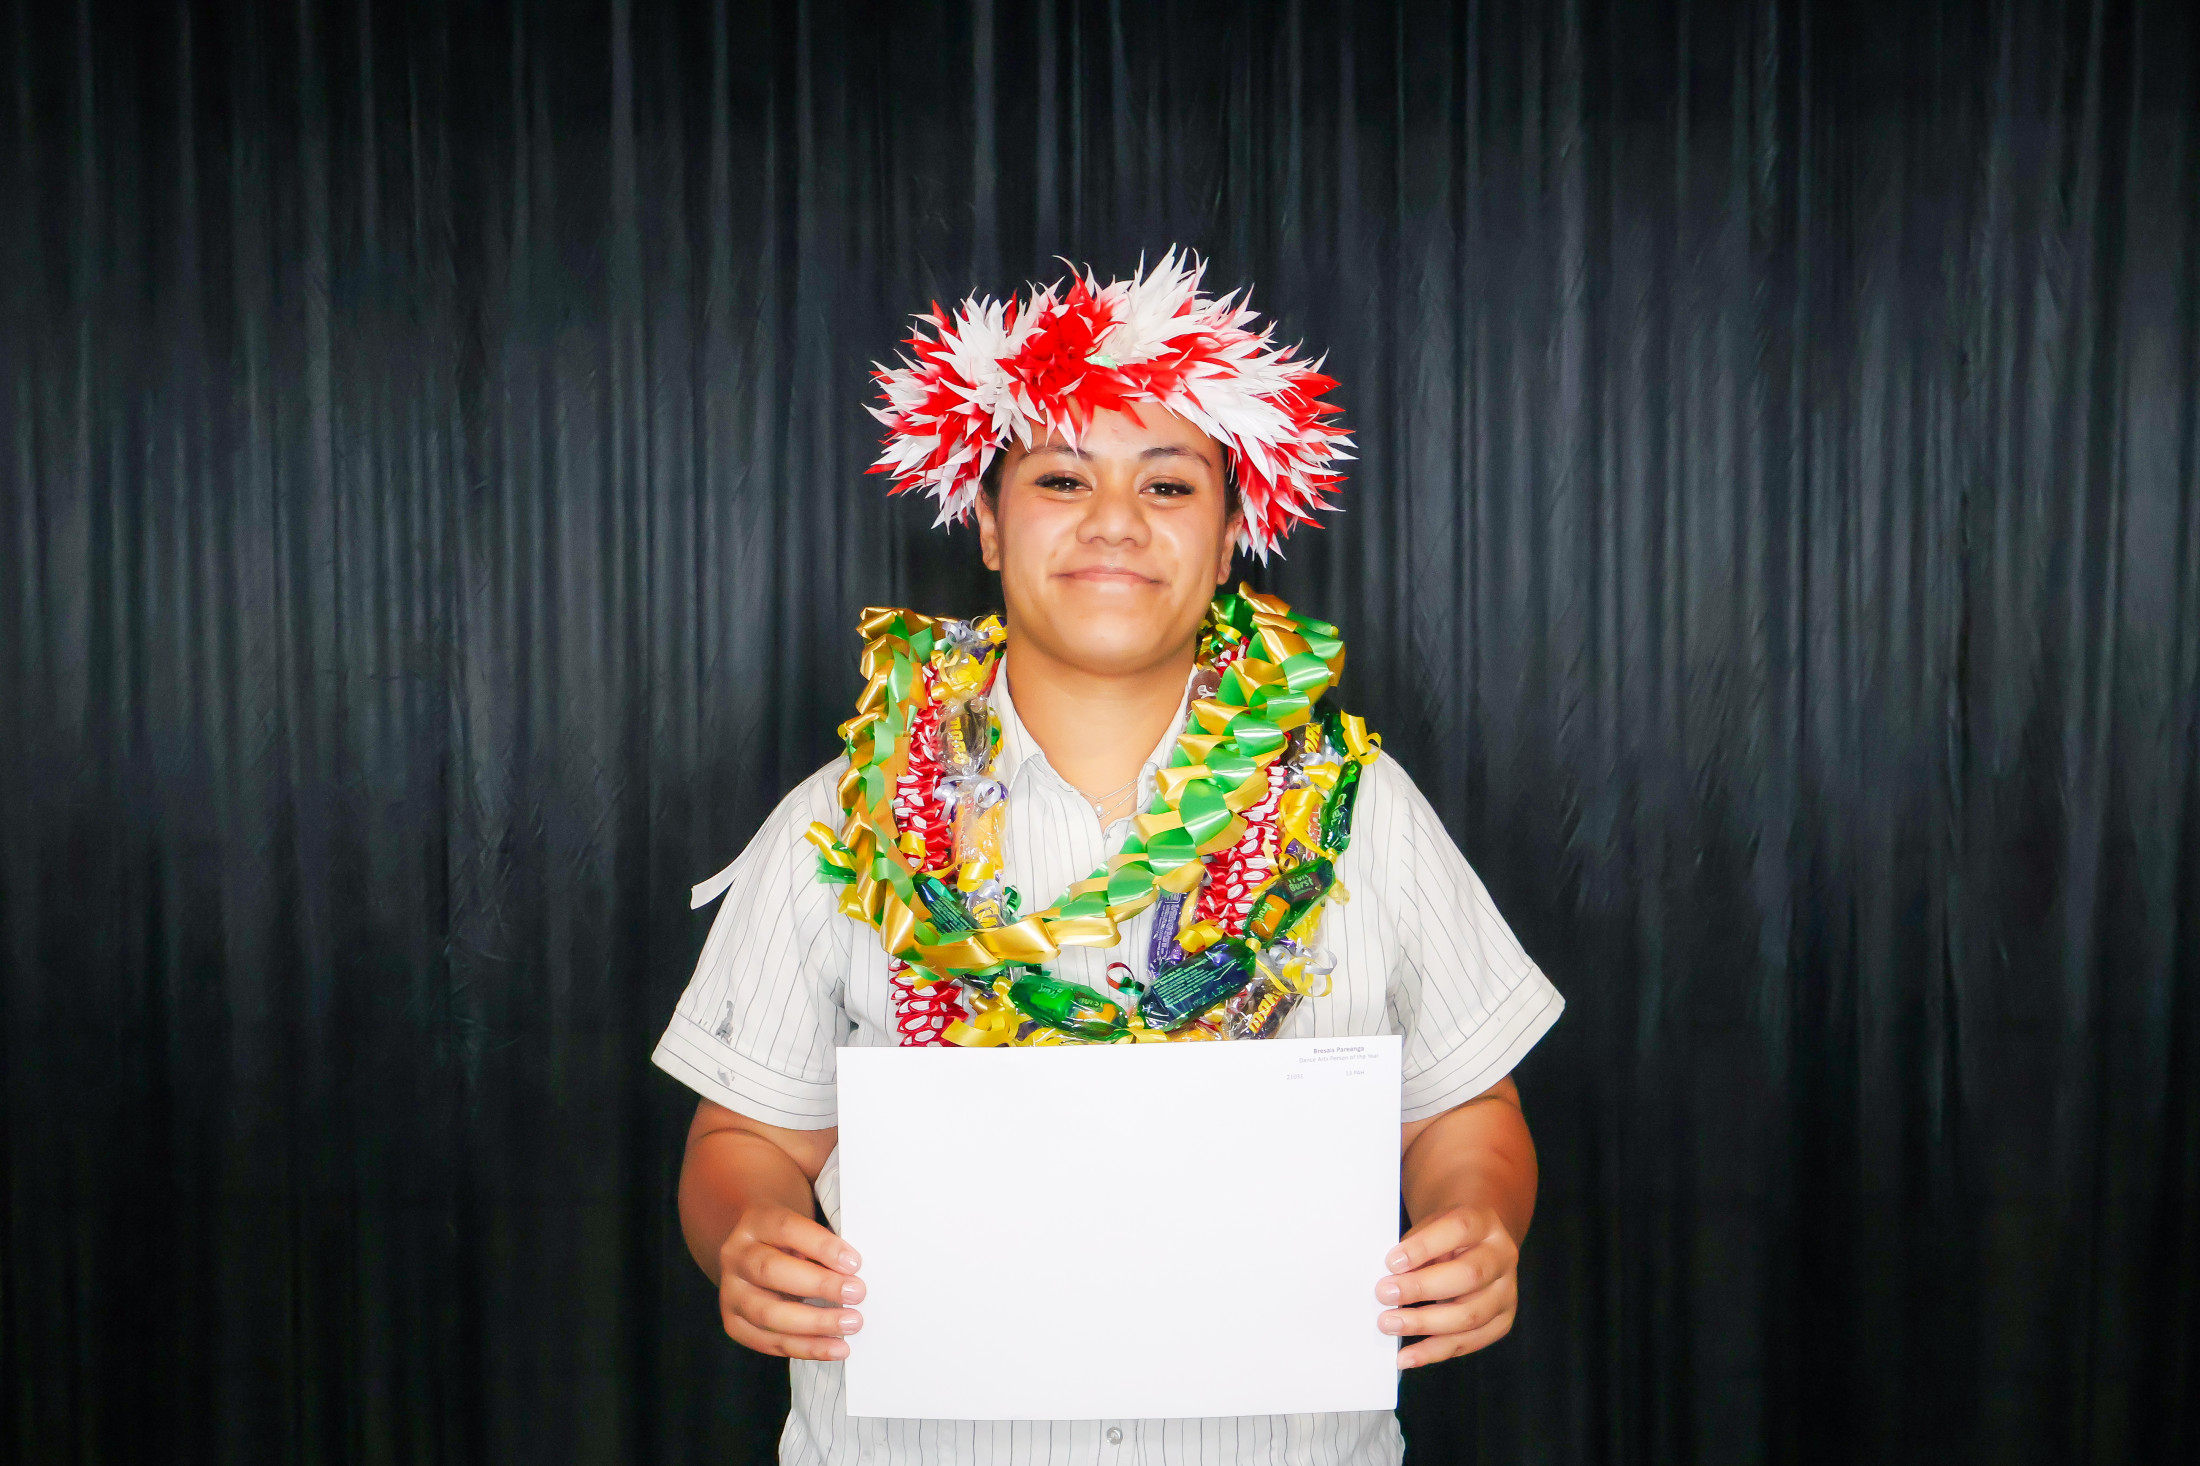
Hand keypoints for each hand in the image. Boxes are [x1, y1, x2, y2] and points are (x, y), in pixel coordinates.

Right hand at [717, 1201, 865, 1360]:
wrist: (753, 1253)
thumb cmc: (790, 1240)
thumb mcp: (802, 1228)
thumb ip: (823, 1244)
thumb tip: (855, 1272)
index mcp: (755, 1222)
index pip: (786, 1229)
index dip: (821, 1246)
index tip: (854, 1263)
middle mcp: (736, 1256)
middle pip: (771, 1270)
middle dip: (819, 1285)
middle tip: (857, 1293)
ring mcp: (730, 1292)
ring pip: (768, 1313)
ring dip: (814, 1323)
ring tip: (851, 1324)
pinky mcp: (734, 1323)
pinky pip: (768, 1342)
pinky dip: (805, 1348)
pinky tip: (834, 1347)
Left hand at [1374, 1205, 1519, 1366]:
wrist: (1476, 1244)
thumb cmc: (1443, 1236)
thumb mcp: (1431, 1227)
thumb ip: (1414, 1248)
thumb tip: (1387, 1280)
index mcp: (1483, 1222)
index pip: (1458, 1229)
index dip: (1425, 1246)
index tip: (1391, 1261)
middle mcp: (1502, 1256)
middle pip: (1469, 1275)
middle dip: (1422, 1288)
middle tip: (1384, 1294)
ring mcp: (1506, 1291)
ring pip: (1471, 1315)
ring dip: (1425, 1324)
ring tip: (1390, 1324)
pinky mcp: (1502, 1320)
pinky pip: (1470, 1341)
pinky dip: (1435, 1350)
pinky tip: (1408, 1356)